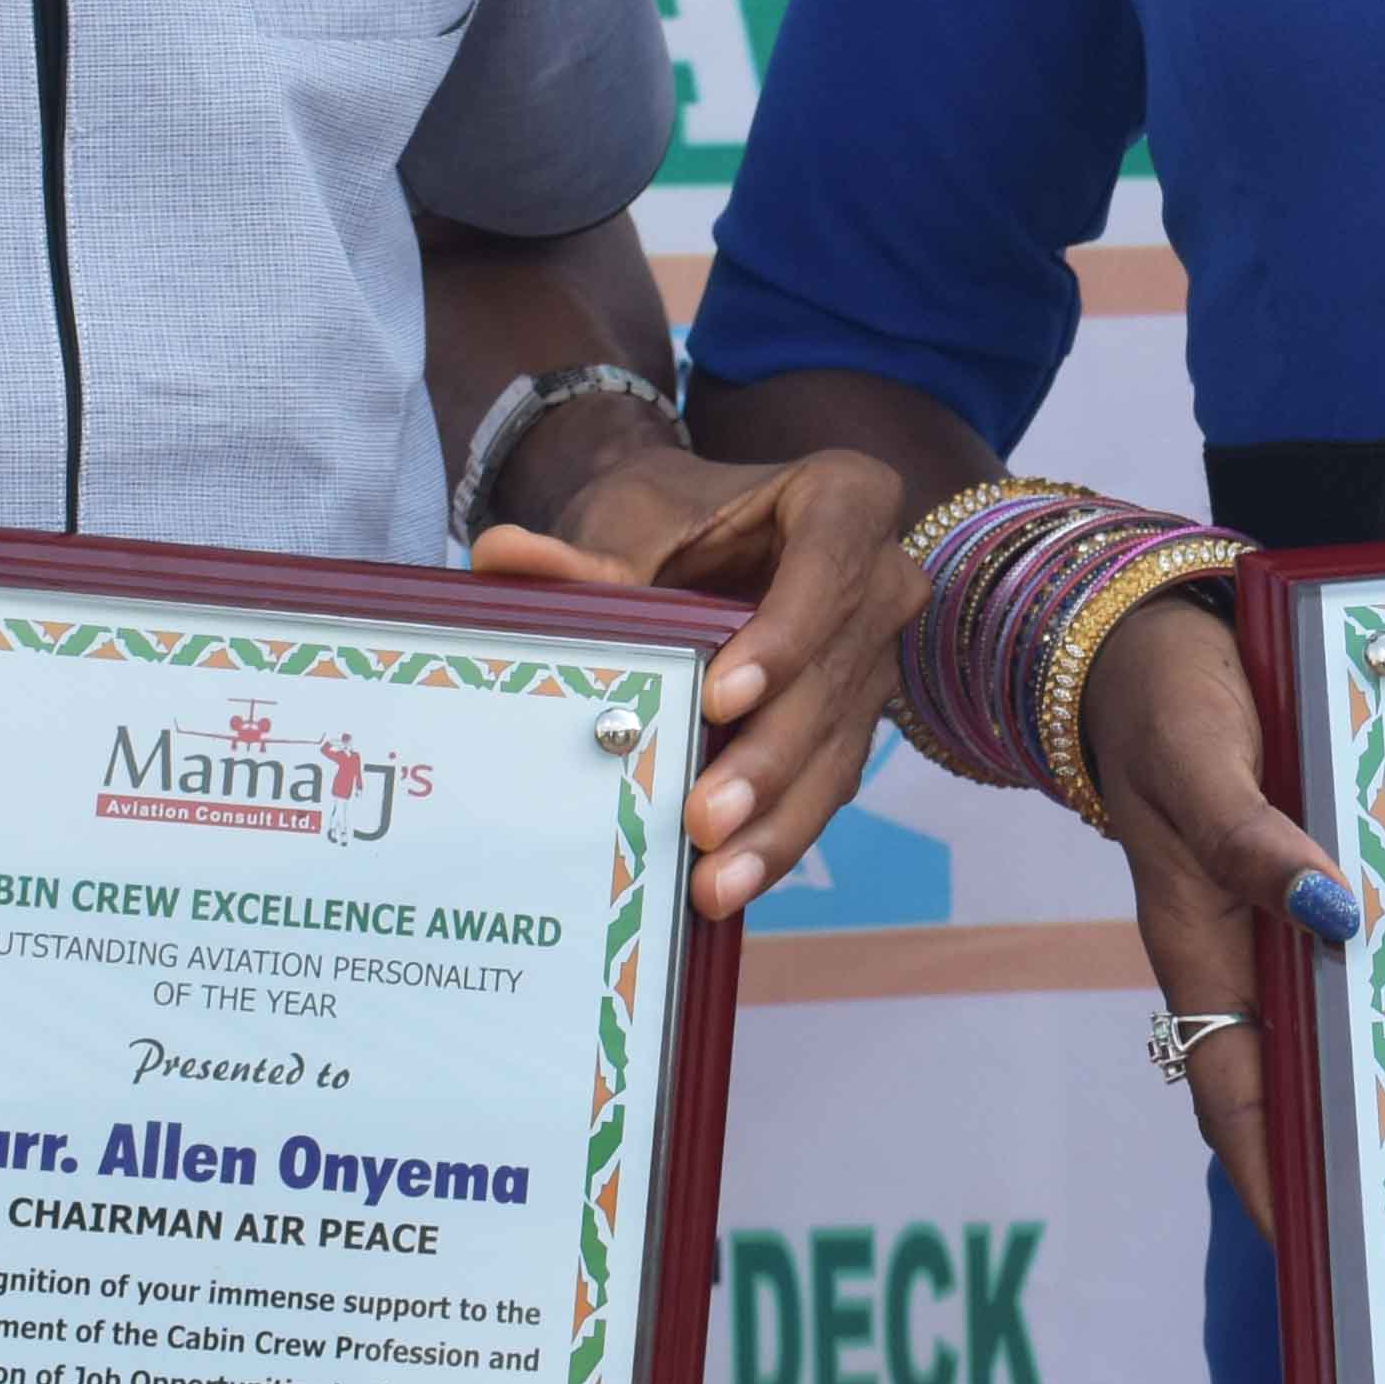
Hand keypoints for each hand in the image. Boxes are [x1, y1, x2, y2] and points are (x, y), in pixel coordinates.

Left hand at [468, 442, 919, 915]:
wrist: (690, 539)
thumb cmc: (666, 518)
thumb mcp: (626, 522)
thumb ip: (580, 554)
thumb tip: (503, 559)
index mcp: (844, 499)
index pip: (830, 563)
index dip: (785, 635)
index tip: (720, 698)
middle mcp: (881, 581)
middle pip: (834, 676)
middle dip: (769, 759)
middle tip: (704, 820)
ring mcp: (873, 658)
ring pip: (838, 747)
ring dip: (778, 824)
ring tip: (716, 882)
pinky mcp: (852, 721)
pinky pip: (825, 784)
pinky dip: (776, 835)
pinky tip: (728, 885)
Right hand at [1079, 601, 1362, 1236]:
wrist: (1155, 635)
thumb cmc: (1162, 703)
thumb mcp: (1200, 764)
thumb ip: (1251, 841)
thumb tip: (1331, 910)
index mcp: (1203, 949)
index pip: (1236, 1095)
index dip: (1271, 1176)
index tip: (1317, 1252)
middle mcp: (1251, 949)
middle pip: (1307, 1076)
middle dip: (1359, 1147)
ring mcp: (1290, 915)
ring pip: (1350, 1012)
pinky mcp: (1327, 869)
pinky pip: (1375, 940)